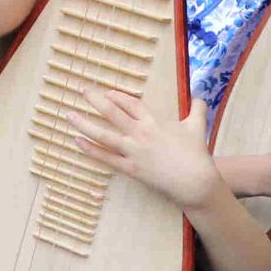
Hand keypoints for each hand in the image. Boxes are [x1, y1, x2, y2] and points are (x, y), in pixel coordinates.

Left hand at [72, 89, 228, 210]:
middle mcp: (140, 134)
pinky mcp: (131, 169)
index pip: (132, 104)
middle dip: (96, 100)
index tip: (107, 92)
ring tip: (69, 115)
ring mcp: (133, 152)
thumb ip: (198, 109)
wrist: (194, 180)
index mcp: (154, 122)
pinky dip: (91, 150)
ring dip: (85, 124)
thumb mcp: (198, 126)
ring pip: (104, 135)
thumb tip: (201, 96)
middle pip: (113, 113)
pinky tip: (77, 142)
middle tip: (82, 90)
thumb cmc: (196, 153)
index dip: (118, 97)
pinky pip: (106, 158)